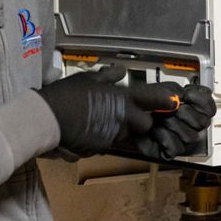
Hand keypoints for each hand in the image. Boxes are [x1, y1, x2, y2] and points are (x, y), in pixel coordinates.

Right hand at [37, 66, 179, 156]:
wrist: (48, 119)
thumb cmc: (68, 93)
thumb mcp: (88, 78)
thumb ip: (108, 76)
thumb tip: (120, 72)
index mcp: (122, 99)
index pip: (153, 101)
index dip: (164, 101)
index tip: (171, 102)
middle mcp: (122, 119)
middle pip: (145, 125)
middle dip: (141, 121)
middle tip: (129, 112)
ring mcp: (112, 136)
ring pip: (127, 135)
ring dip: (123, 129)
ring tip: (107, 119)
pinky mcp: (100, 148)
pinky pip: (110, 143)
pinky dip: (106, 137)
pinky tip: (93, 130)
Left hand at [132, 83, 216, 159]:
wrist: (126, 112)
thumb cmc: (142, 101)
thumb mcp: (161, 89)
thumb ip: (176, 93)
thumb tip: (181, 101)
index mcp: (190, 107)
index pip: (210, 108)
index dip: (203, 102)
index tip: (188, 95)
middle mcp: (187, 124)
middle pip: (202, 123)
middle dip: (184, 112)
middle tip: (170, 108)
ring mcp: (179, 138)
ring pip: (190, 136)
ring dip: (171, 124)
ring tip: (159, 119)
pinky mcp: (168, 150)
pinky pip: (175, 147)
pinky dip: (163, 137)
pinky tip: (155, 130)